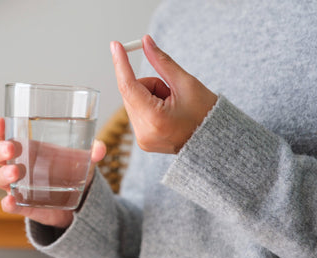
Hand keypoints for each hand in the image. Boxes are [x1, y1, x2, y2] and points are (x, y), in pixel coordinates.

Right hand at [0, 117, 105, 227]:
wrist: (77, 204)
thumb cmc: (72, 172)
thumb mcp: (83, 160)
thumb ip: (91, 152)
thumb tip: (99, 149)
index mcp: (27, 147)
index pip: (6, 134)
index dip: (0, 128)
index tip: (1, 122)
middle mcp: (17, 164)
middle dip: (0, 149)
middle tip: (12, 148)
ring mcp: (17, 185)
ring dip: (2, 174)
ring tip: (16, 173)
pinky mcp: (23, 205)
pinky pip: (9, 204)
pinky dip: (8, 203)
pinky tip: (10, 201)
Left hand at [110, 35, 217, 153]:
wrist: (216, 141)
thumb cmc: (206, 112)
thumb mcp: (186, 83)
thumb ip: (161, 62)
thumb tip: (145, 42)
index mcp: (155, 118)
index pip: (128, 86)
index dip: (121, 63)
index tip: (116, 45)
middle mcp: (144, 133)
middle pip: (130, 93)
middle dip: (148, 85)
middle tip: (170, 92)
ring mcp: (142, 140)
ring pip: (133, 102)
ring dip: (148, 96)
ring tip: (173, 106)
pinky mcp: (143, 141)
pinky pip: (137, 114)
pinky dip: (148, 107)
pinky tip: (167, 114)